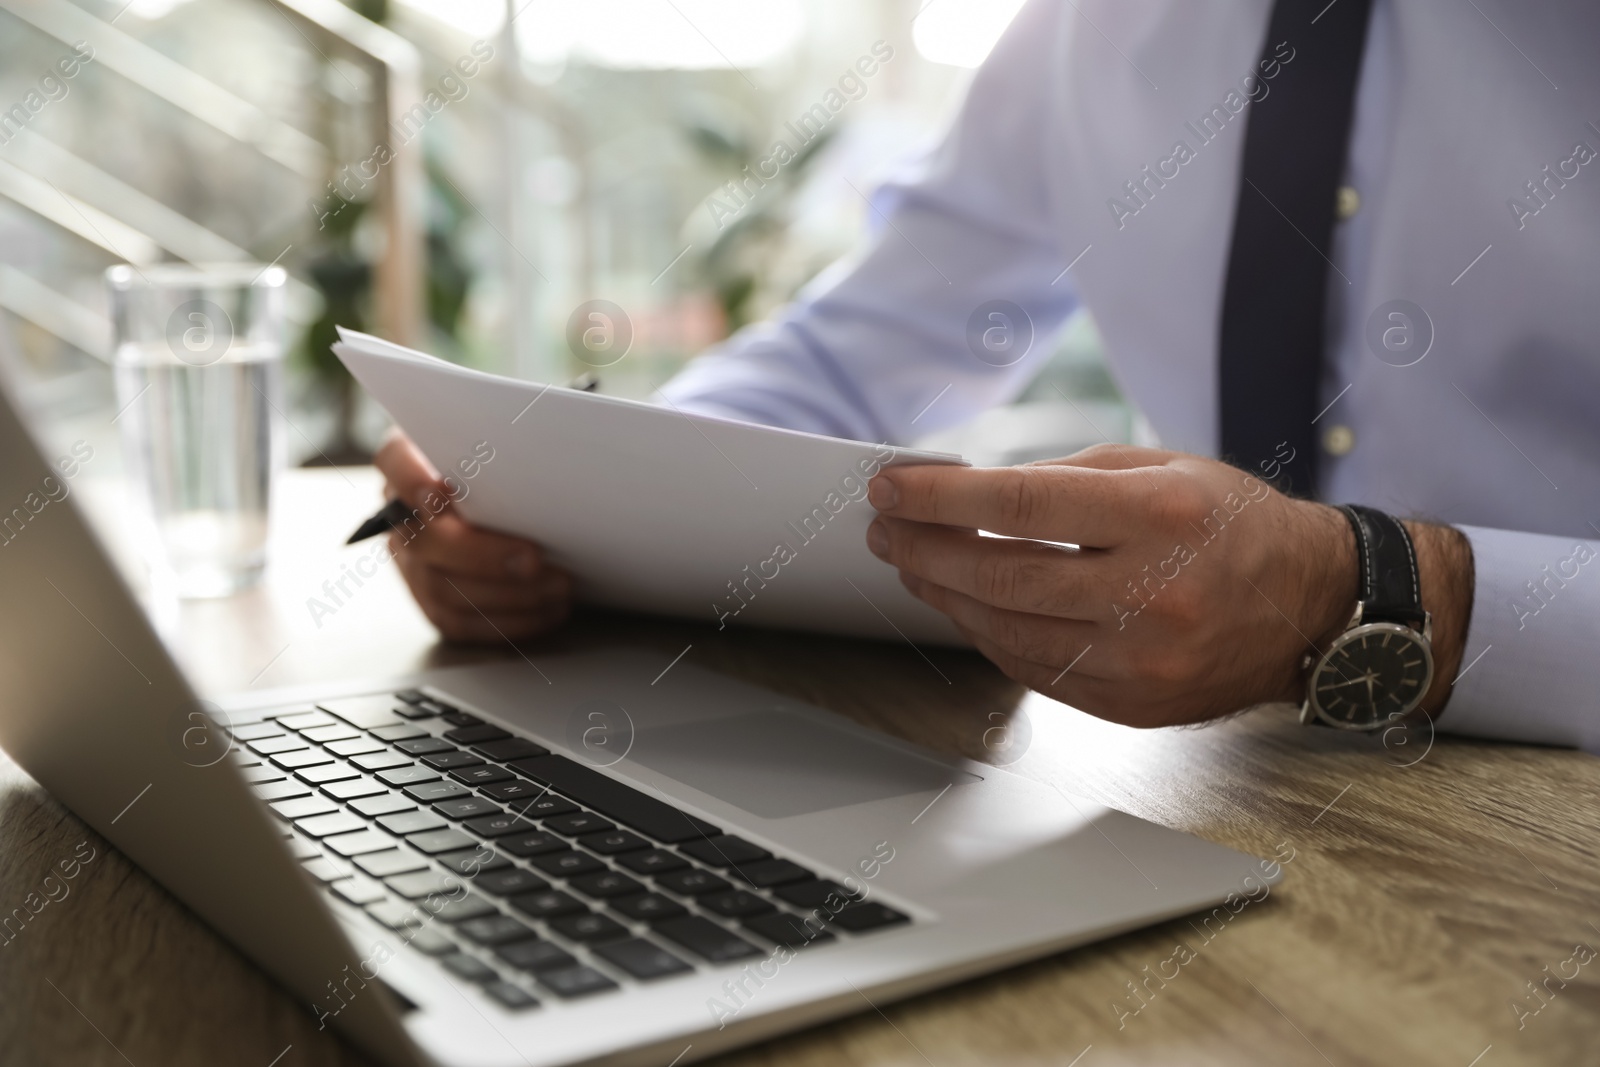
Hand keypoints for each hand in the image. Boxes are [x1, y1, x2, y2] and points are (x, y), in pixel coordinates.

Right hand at [374, 431, 572, 643]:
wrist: (506, 502)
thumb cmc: (506, 466)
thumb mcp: (500, 441)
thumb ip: (505, 445)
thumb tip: (543, 452)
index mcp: (412, 463)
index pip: (394, 461)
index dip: (410, 480)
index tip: (440, 494)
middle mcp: (403, 516)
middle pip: (425, 542)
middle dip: (482, 557)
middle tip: (534, 559)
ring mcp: (412, 563)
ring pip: (443, 591)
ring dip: (508, 595)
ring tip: (558, 586)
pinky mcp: (432, 602)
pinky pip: (461, 623)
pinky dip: (510, 621)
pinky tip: (548, 610)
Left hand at [865, 444, 1469, 727]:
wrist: (1311, 607)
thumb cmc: (1233, 525)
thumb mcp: (1163, 468)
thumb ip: (1069, 477)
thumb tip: (973, 493)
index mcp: (1160, 517)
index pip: (1023, 504)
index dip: (943, 498)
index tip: (891, 488)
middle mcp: (1152, 594)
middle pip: (1002, 575)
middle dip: (926, 550)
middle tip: (885, 531)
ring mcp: (1143, 659)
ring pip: (1009, 631)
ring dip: (947, 598)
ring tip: (914, 567)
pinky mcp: (1135, 704)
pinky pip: (1036, 671)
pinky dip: (990, 638)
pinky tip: (967, 609)